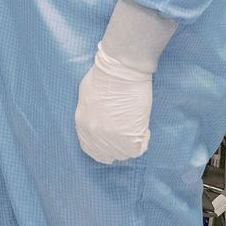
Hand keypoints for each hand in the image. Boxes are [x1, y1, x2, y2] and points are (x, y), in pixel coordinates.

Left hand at [74, 48, 155, 162]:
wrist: (120, 70)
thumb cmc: (105, 75)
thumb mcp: (87, 97)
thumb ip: (91, 113)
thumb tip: (101, 119)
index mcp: (82, 125)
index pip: (91, 149)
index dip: (103, 147)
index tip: (113, 140)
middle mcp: (93, 136)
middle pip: (107, 155)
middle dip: (118, 147)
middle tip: (128, 135)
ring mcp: (110, 139)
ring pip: (123, 153)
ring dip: (131, 143)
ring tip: (136, 126)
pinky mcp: (128, 139)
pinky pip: (138, 149)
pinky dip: (143, 139)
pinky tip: (143, 127)